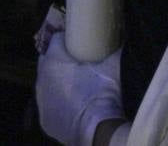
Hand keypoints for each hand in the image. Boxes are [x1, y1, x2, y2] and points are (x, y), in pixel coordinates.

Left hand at [36, 29, 123, 145]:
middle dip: (59, 59)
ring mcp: (41, 101)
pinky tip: (71, 104)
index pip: (55, 39)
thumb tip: (126, 37)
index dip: (66, 39)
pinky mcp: (44, 119)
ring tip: (75, 84)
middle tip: (77, 62)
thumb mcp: (114, 66)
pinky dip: (57, 102)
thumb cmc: (102, 93)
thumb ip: (118, 48)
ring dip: (56, 81)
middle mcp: (41, 79)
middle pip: (47, 60)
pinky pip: (48, 104)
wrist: (97, 130)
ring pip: (45, 83)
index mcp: (54, 60)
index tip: (78, 41)